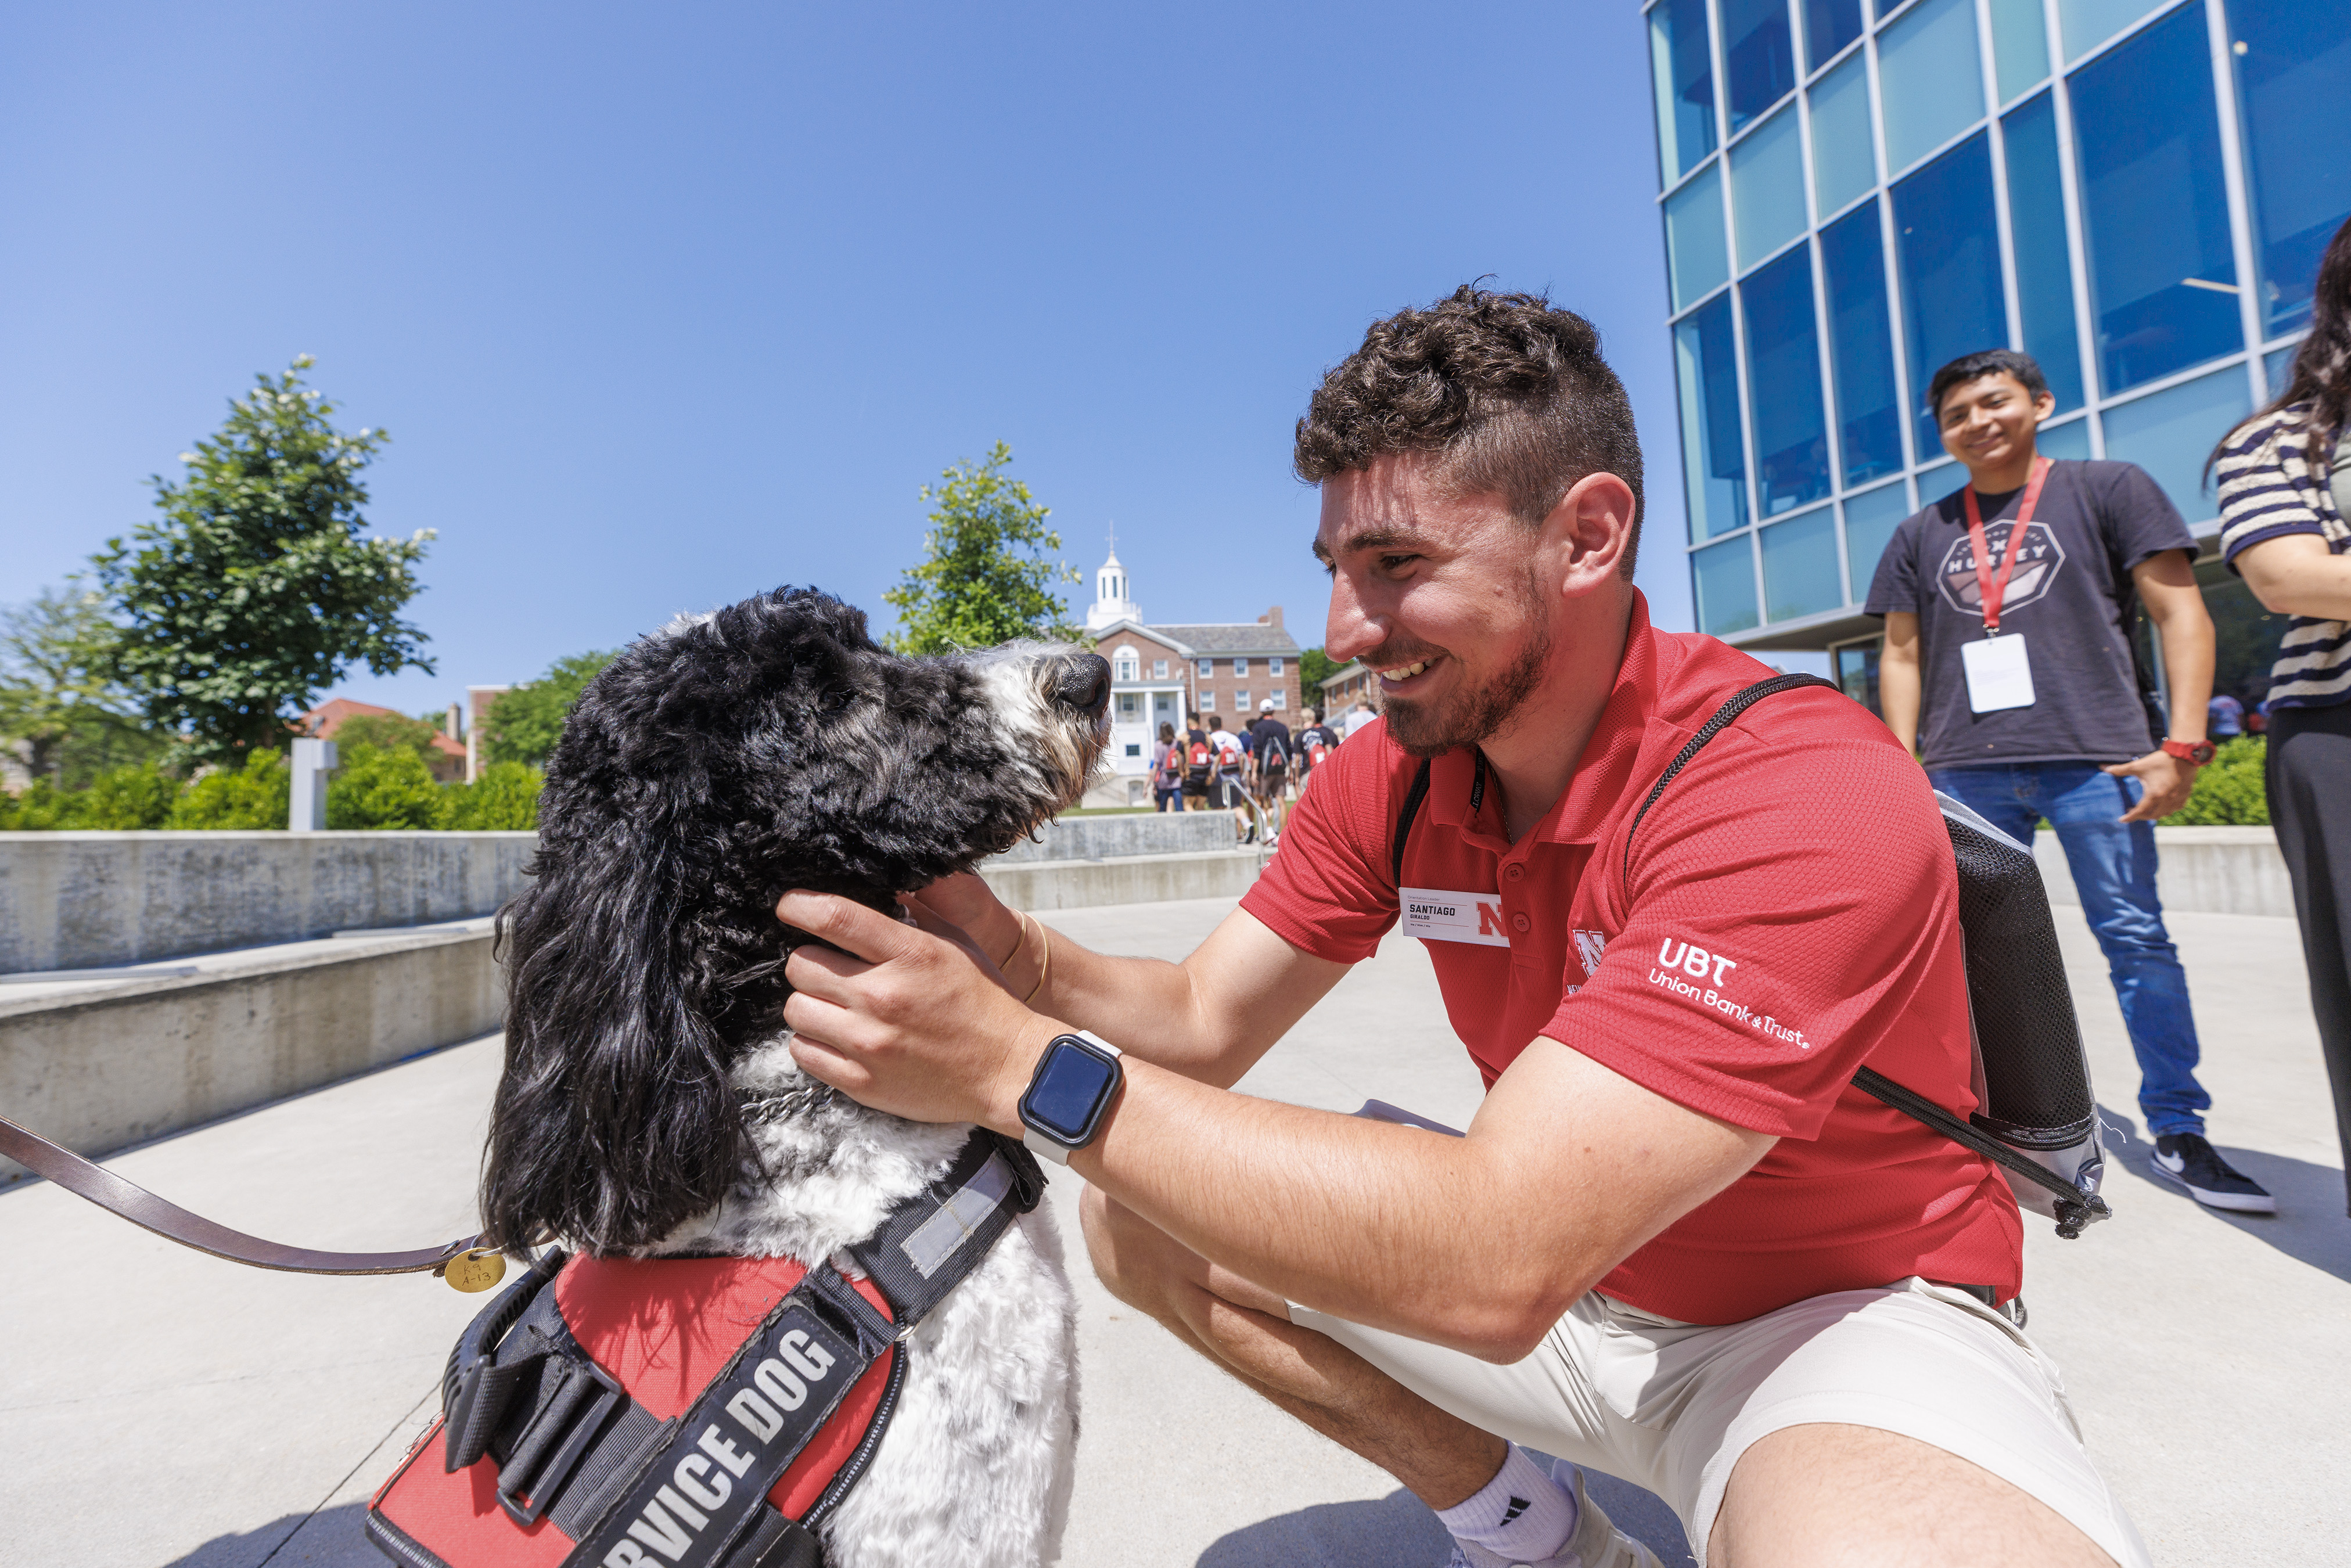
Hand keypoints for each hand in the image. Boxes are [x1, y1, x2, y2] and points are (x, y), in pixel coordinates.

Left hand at [777, 889, 1054, 1130]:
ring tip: (833, 1005)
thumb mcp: (957, 943)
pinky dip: (813, 1041)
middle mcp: (883, 997)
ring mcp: (869, 1043)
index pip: (834, 917)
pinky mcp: (861, 1082)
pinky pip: (802, 1052)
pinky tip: (836, 1036)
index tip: (789, 906)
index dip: (798, 905)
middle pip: (801, 964)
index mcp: (910, 955)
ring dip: (809, 1002)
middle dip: (809, 960)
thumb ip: (914, 913)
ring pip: (795, 1008)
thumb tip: (877, 887)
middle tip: (828, 967)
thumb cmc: (984, 1002)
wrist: (1010, 1070)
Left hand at [2104, 749, 2195, 822]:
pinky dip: (2168, 809)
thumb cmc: (2160, 761)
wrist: (2184, 755)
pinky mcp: (2185, 794)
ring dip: (2154, 814)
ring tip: (2145, 809)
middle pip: (2152, 816)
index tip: (2122, 819)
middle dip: (2141, 816)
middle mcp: (2167, 800)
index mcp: (2154, 795)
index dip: (2130, 817)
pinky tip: (2163, 805)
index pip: (2140, 812)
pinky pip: (2176, 808)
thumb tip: (2103, 768)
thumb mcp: (2138, 766)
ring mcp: (2177, 798)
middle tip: (2132, 812)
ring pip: (2165, 814)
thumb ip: (2120, 769)